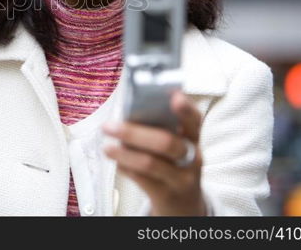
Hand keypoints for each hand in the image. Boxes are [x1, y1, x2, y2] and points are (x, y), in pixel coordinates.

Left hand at [102, 90, 205, 215]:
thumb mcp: (174, 146)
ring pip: (150, 163)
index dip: (185, 108)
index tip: (174, 96)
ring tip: (106, 148)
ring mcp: (181, 178)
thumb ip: (157, 129)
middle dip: (133, 133)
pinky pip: (142, 179)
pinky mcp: (166, 195)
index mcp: (193, 138)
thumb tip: (127, 114)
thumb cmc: (172, 164)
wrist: (184, 204)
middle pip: (166, 142)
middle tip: (108, 126)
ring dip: (124, 153)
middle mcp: (192, 157)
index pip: (194, 119)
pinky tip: (116, 162)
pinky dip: (126, 168)